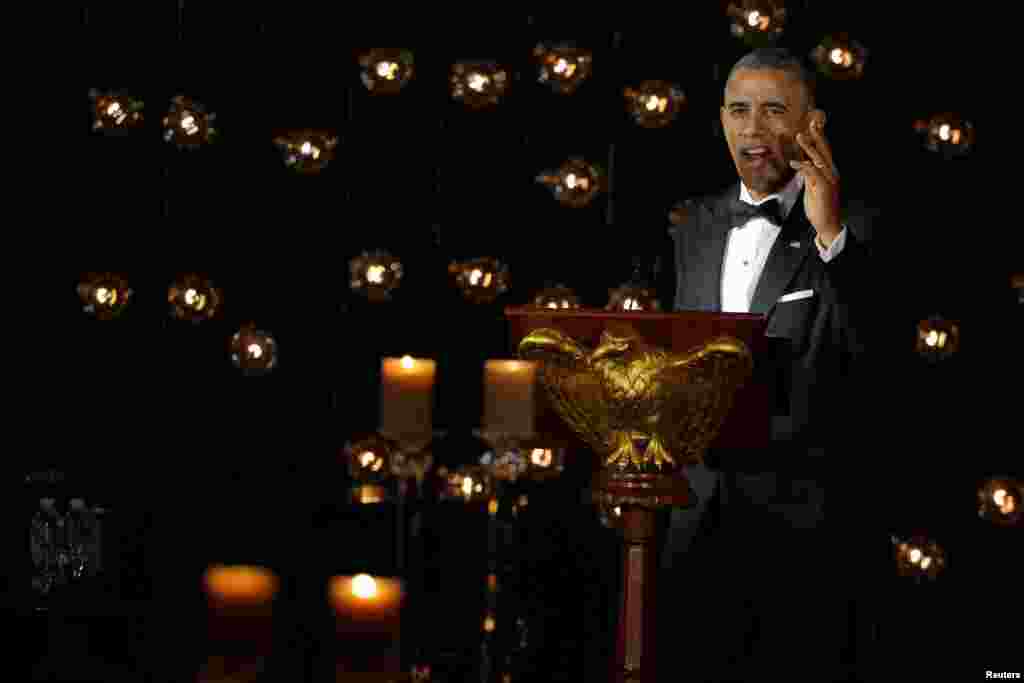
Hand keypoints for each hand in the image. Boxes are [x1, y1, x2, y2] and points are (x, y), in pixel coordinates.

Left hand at [790, 113, 841, 245]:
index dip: (820, 139)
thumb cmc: (819, 207)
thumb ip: (810, 176)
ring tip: (799, 136)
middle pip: (825, 151)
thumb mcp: (813, 188)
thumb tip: (804, 165)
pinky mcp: (824, 188)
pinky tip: (794, 161)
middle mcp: (832, 174)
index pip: (825, 152)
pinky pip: (813, 173)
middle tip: (811, 123)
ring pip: (819, 159)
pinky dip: (803, 166)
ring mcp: (829, 180)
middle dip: (818, 136)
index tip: (814, 126)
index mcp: (830, 173)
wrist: (827, 224)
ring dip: (809, 147)